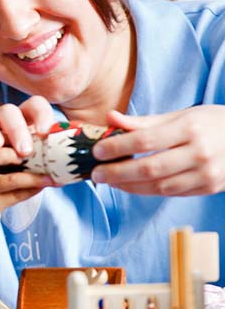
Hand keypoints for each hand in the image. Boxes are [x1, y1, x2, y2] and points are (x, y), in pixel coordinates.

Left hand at [90, 106, 224, 195]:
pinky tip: (130, 185)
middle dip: (117, 172)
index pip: (146, 139)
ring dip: (129, 185)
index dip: (118, 147)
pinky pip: (170, 193)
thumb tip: (110, 118)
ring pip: (159, 186)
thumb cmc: (211, 123)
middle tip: (96, 173)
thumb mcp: (182, 115)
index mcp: (190, 128)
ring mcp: (206, 174)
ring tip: (109, 180)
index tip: (97, 151)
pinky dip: (147, 191)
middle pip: (149, 168)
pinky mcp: (208, 188)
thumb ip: (144, 121)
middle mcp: (199, 152)